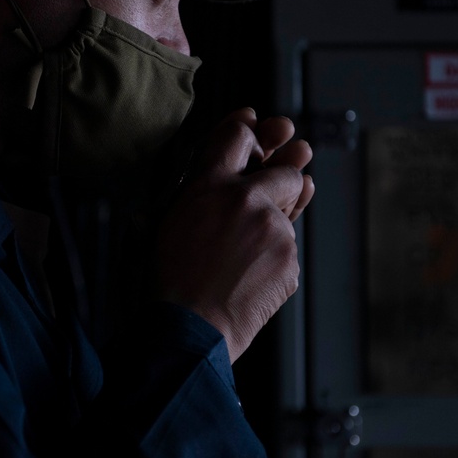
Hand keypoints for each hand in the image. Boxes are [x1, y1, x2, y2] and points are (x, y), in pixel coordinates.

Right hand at [155, 107, 313, 361]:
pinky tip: (247, 278)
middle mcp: (245, 198)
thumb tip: (227, 166)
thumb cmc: (169, 278)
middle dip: (286, 179)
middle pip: (287, 170)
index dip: (252, 131)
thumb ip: (201, 186)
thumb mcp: (168, 218)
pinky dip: (274, 260)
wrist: (188, 329)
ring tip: (241, 257)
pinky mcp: (289, 259)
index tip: (262, 129)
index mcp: (207, 185)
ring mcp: (273, 229)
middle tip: (282, 185)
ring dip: (273, 228)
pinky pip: (287, 250)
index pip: (239, 136)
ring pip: (288, 216)